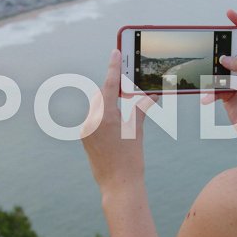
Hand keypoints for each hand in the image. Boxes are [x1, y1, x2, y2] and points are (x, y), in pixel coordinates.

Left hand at [81, 49, 157, 194]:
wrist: (118, 185)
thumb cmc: (131, 159)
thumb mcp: (137, 130)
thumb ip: (141, 108)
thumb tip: (152, 93)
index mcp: (106, 116)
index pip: (111, 85)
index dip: (114, 67)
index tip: (115, 51)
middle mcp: (92, 120)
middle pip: (103, 94)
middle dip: (115, 89)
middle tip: (129, 84)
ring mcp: (86, 129)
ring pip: (98, 106)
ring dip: (110, 103)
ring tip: (125, 107)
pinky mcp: (84, 137)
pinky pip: (94, 118)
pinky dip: (105, 115)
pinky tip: (116, 122)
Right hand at [201, 10, 236, 161]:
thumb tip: (226, 57)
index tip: (229, 13)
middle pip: (231, 50)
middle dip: (220, 48)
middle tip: (211, 44)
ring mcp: (236, 80)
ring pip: (219, 69)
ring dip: (211, 75)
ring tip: (209, 79)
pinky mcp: (226, 92)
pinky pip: (214, 86)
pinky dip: (209, 92)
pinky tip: (207, 98)